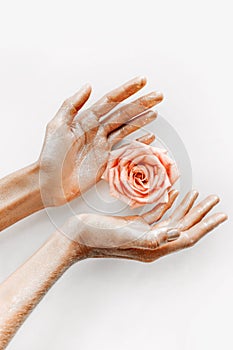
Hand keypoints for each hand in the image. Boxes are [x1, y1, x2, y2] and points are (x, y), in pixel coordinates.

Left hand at [39, 77, 162, 206]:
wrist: (50, 183)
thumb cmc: (51, 156)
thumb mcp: (57, 126)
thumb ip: (72, 105)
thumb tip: (87, 86)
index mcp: (86, 120)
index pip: (110, 101)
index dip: (126, 90)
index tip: (142, 81)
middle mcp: (97, 130)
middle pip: (124, 113)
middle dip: (141, 103)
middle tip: (158, 95)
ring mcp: (104, 146)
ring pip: (127, 128)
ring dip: (142, 120)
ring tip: (155, 112)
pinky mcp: (107, 161)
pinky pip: (126, 149)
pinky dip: (138, 143)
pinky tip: (148, 137)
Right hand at [63, 190, 226, 261]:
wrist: (77, 236)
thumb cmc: (98, 238)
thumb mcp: (126, 236)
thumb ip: (153, 237)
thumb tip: (178, 232)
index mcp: (154, 246)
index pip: (187, 235)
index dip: (206, 225)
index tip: (221, 215)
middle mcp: (153, 241)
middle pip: (184, 226)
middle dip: (201, 213)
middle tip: (215, 200)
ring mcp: (144, 232)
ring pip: (172, 218)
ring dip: (187, 207)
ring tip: (200, 195)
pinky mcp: (135, 224)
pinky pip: (157, 213)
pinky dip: (167, 203)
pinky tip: (172, 193)